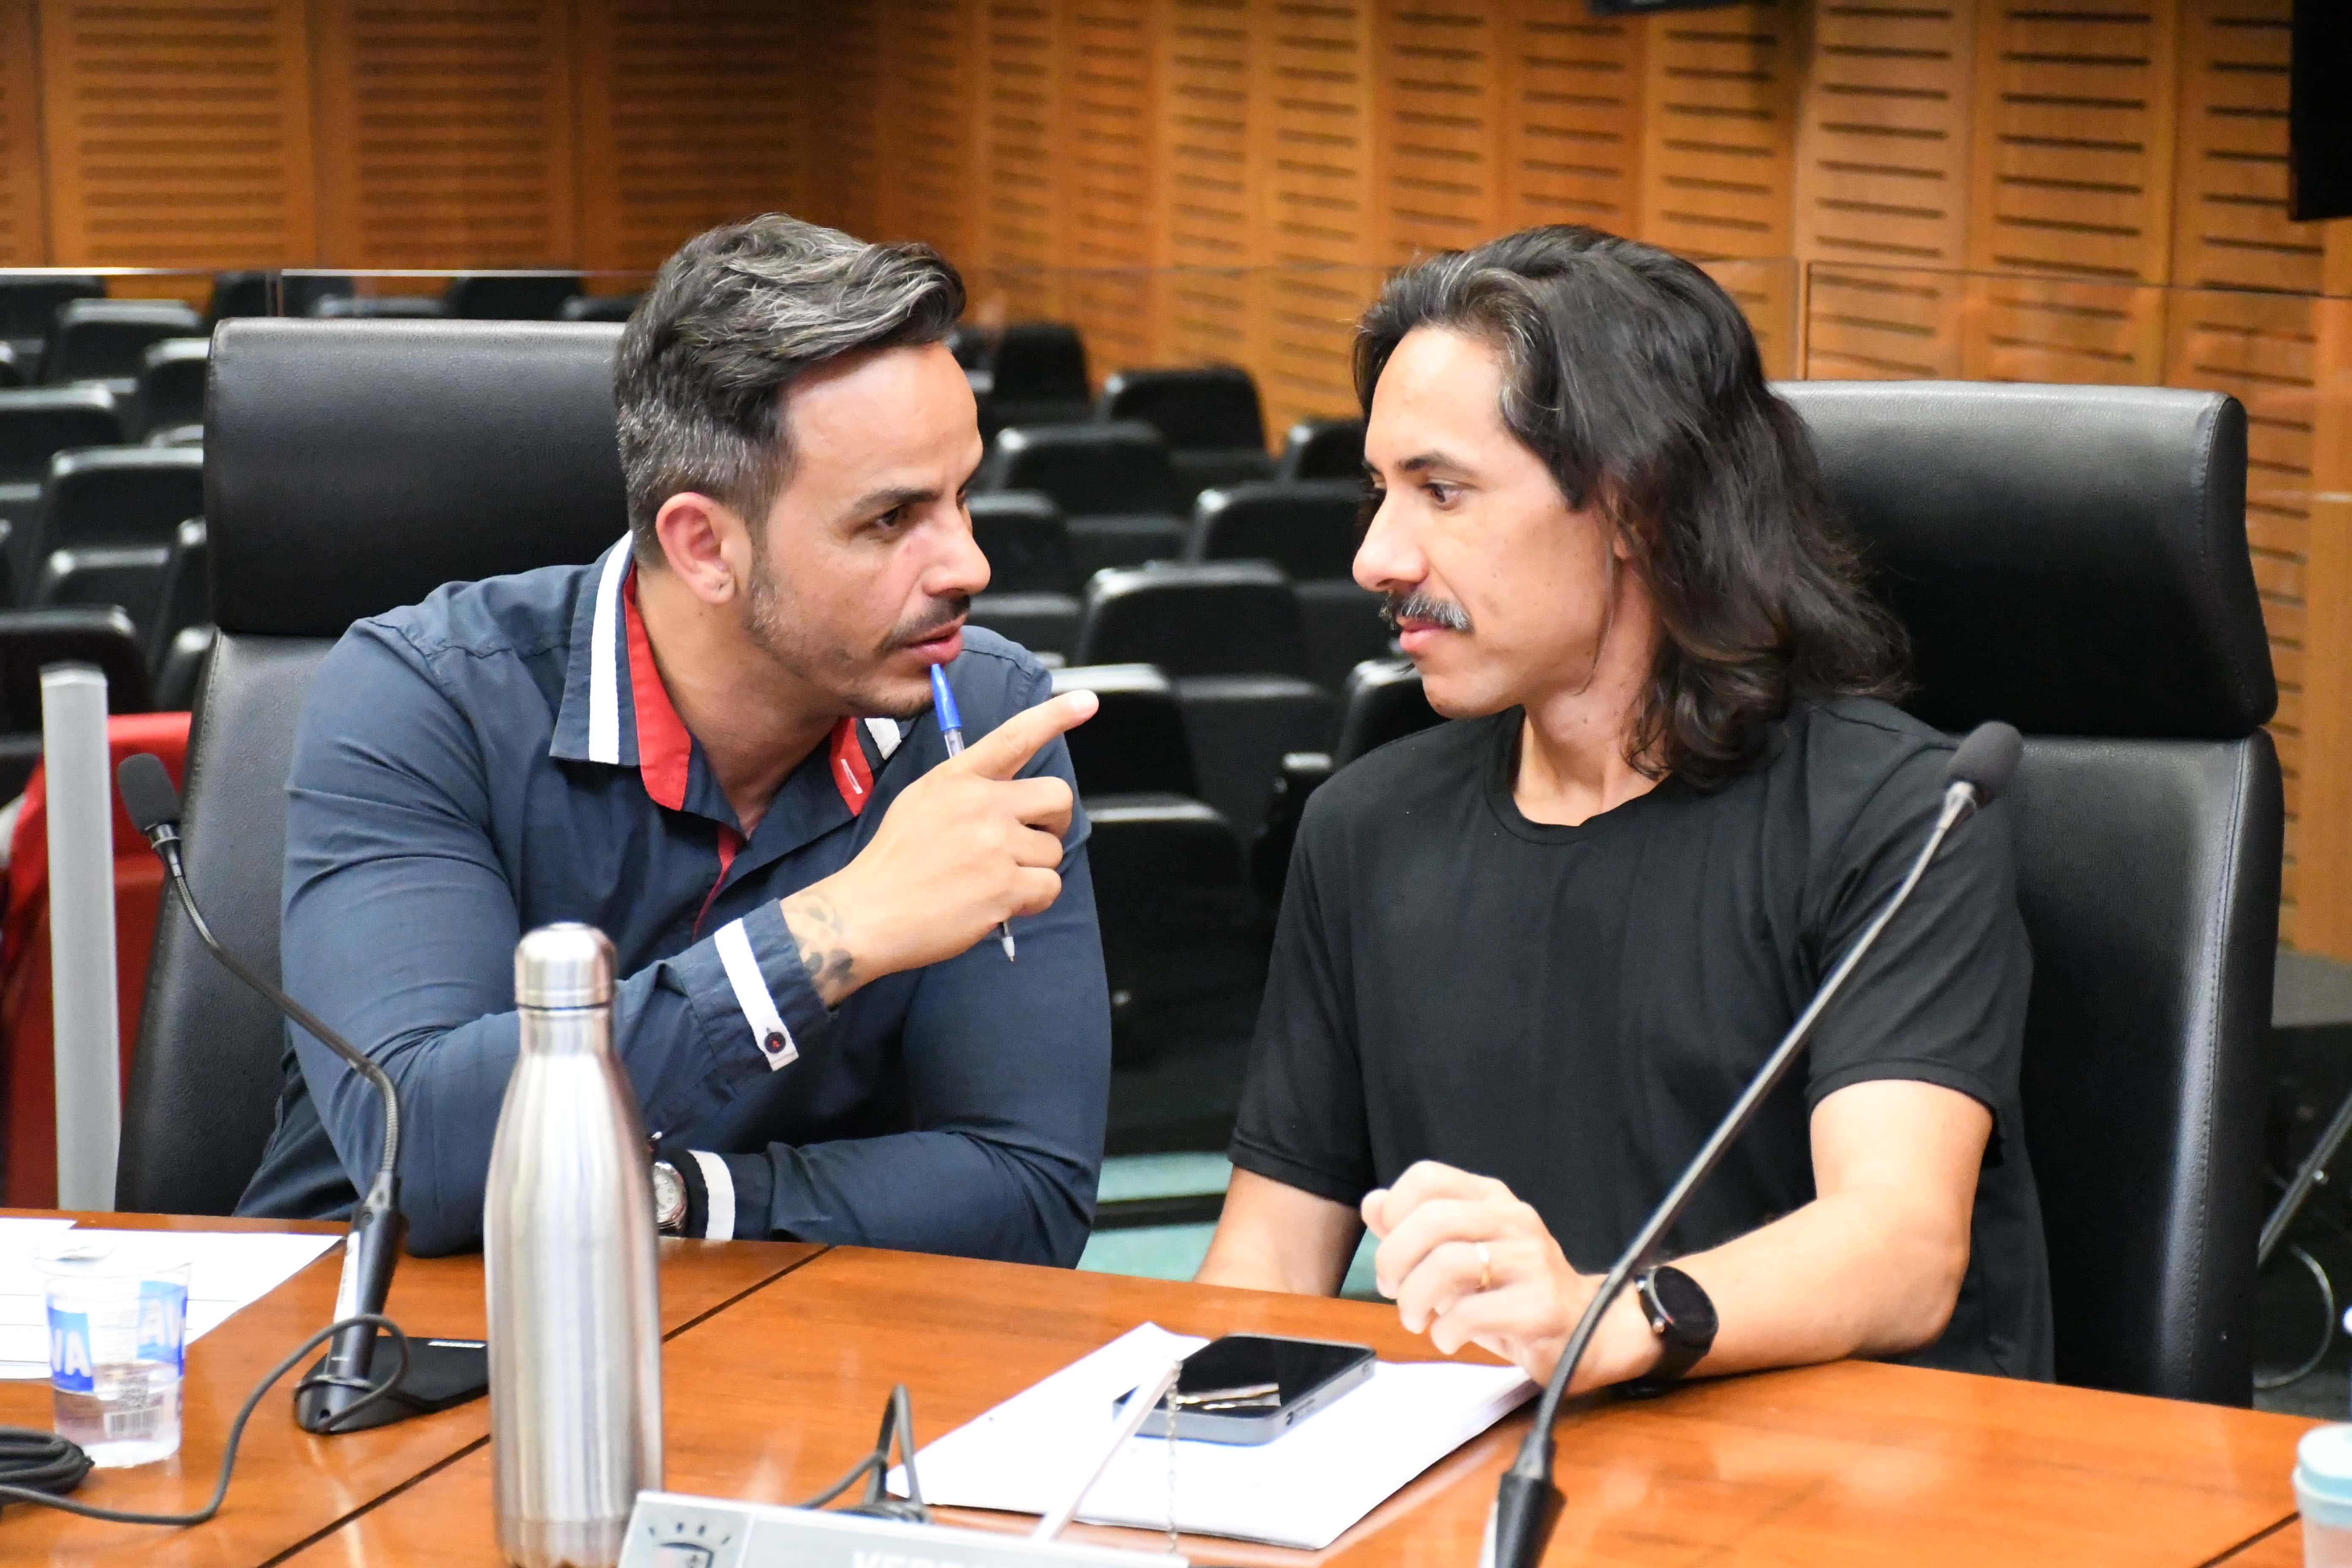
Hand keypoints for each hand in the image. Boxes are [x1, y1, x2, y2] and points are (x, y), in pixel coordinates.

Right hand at [781, 689, 1096, 1003]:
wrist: (867, 914)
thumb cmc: (894, 863)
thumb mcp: (920, 801)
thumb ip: (966, 788)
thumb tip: (1008, 794)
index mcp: (958, 778)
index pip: (1014, 737)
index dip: (1054, 717)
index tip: (1086, 701)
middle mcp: (981, 804)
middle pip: (1058, 796)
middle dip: (1054, 821)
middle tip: (1032, 838)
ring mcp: (995, 845)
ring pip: (1053, 849)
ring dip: (1035, 869)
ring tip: (995, 880)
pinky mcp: (1005, 886)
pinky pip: (1050, 886)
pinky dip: (1033, 900)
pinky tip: (1001, 903)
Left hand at [1361, 1161, 1656, 1390]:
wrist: (1586, 1331)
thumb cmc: (1510, 1291)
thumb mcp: (1459, 1254)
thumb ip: (1414, 1227)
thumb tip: (1373, 1202)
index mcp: (1491, 1198)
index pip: (1428, 1177)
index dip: (1394, 1211)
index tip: (1389, 1247)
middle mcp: (1514, 1219)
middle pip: (1433, 1219)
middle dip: (1395, 1260)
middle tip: (1392, 1290)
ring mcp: (1532, 1260)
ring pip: (1449, 1262)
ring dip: (1415, 1298)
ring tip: (1415, 1318)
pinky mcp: (1541, 1305)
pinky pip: (1473, 1311)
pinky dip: (1444, 1330)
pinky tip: (1447, 1338)